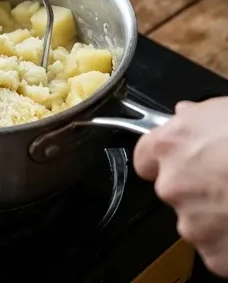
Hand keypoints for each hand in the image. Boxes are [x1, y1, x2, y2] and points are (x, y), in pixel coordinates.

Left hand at [135, 98, 227, 276]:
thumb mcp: (222, 111)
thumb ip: (196, 117)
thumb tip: (185, 114)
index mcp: (168, 147)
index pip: (146, 158)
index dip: (168, 160)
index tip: (184, 162)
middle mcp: (172, 185)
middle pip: (172, 190)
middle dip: (194, 188)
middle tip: (226, 183)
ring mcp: (193, 224)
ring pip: (195, 222)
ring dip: (213, 217)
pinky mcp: (216, 255)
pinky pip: (217, 251)